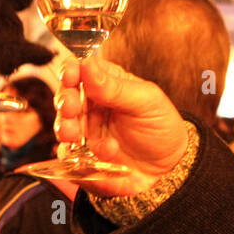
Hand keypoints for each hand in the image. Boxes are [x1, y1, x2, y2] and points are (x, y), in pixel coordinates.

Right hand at [55, 55, 189, 197]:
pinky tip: (105, 153)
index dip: (70, 70)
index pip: (80, 70)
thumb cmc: (161, 128)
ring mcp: (86, 131)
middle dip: (64, 100)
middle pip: (65, 96)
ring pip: (62, 125)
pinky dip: (78, 155)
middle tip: (71, 106)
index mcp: (106, 84)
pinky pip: (68, 156)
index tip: (70, 74)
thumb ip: (115, 87)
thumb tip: (87, 64)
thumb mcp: (146, 102)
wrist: (170, 168)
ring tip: (76, 134)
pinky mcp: (83, 157)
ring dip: (66, 127)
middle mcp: (91, 106)